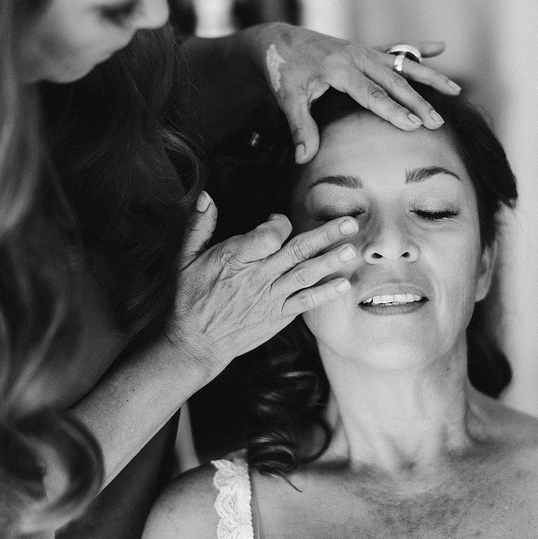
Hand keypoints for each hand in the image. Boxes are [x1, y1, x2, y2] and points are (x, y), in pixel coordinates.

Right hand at [165, 193, 356, 381]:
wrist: (196, 342)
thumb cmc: (191, 297)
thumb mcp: (185, 258)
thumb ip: (198, 226)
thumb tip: (206, 196)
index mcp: (235, 258)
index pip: (270, 235)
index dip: (279, 223)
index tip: (279, 220)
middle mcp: (257, 277)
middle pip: (296, 251)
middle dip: (325, 235)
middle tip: (350, 223)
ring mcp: (269, 298)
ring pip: (305, 275)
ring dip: (331, 261)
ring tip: (353, 250)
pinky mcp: (277, 316)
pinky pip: (305, 302)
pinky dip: (325, 293)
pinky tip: (344, 283)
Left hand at [242, 23, 460, 162]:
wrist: (278, 40)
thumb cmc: (283, 71)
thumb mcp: (287, 99)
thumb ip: (300, 128)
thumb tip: (304, 159)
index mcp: (340, 69)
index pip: (372, 94)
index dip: (394, 110)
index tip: (413, 125)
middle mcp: (357, 56)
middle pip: (394, 82)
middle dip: (418, 102)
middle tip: (437, 122)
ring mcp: (363, 51)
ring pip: (402, 64)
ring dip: (430, 76)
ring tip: (455, 90)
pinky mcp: (364, 49)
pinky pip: (395, 49)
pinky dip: (418, 49)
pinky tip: (441, 47)